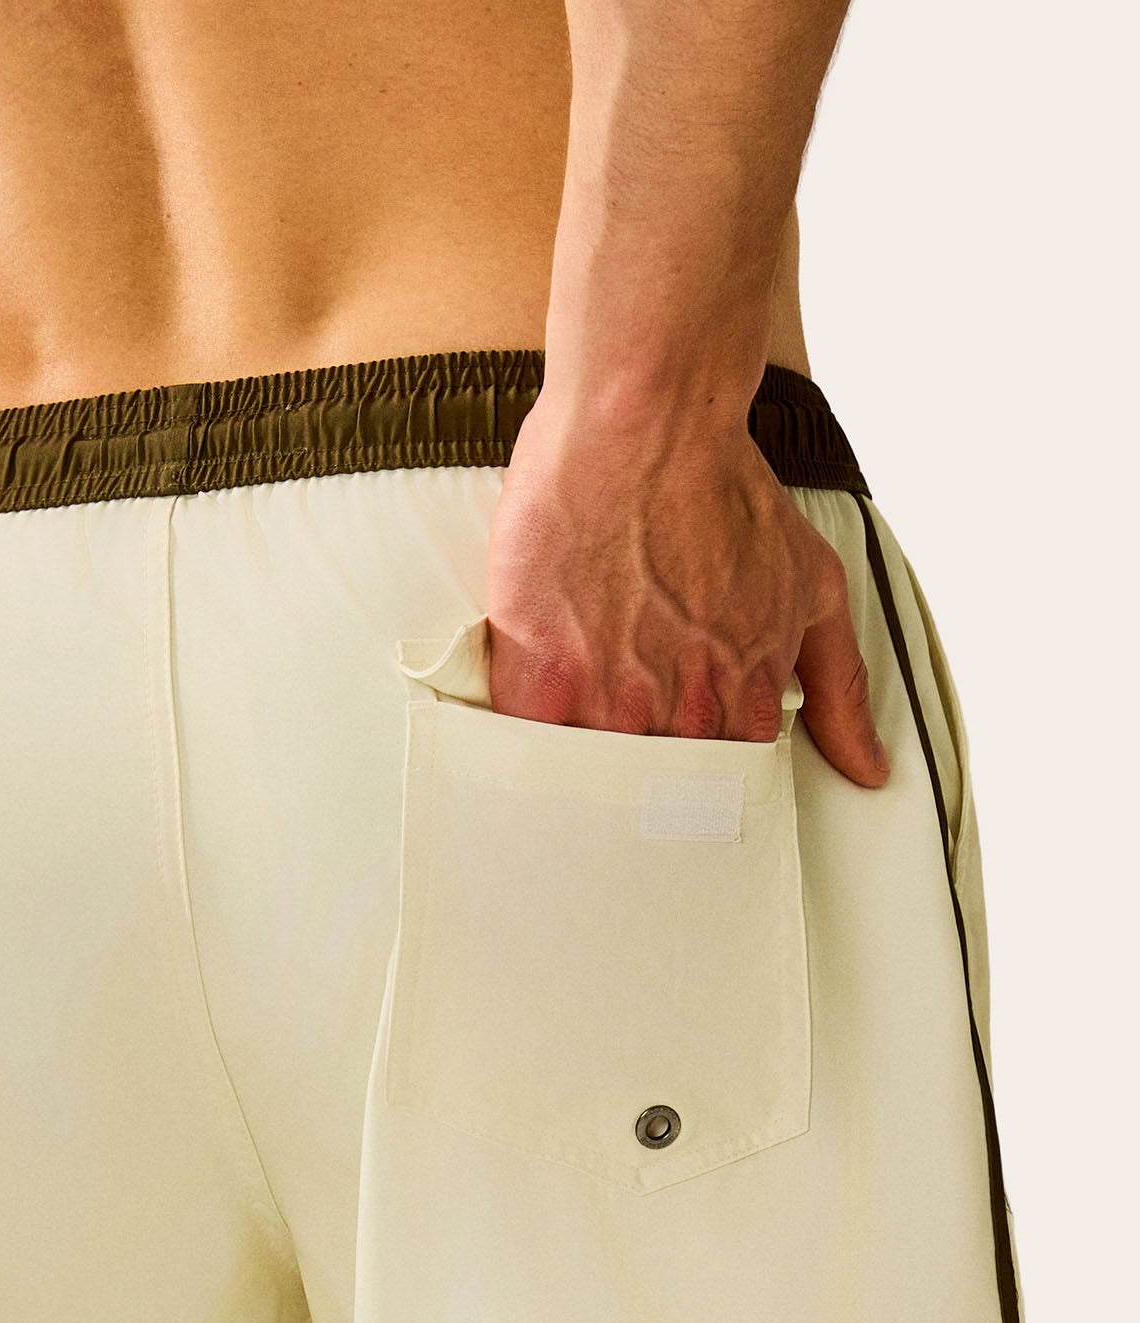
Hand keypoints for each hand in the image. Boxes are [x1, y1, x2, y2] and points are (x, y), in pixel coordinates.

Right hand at [482, 386, 890, 785]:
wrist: (648, 427)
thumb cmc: (724, 493)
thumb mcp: (814, 587)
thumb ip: (842, 687)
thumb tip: (871, 769)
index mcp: (742, 709)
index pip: (723, 803)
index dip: (696, 811)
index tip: (675, 818)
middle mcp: (680, 717)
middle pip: (653, 811)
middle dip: (636, 821)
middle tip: (616, 829)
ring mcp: (607, 703)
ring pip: (590, 796)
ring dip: (577, 806)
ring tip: (562, 809)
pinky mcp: (538, 680)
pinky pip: (525, 758)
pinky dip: (522, 770)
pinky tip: (516, 774)